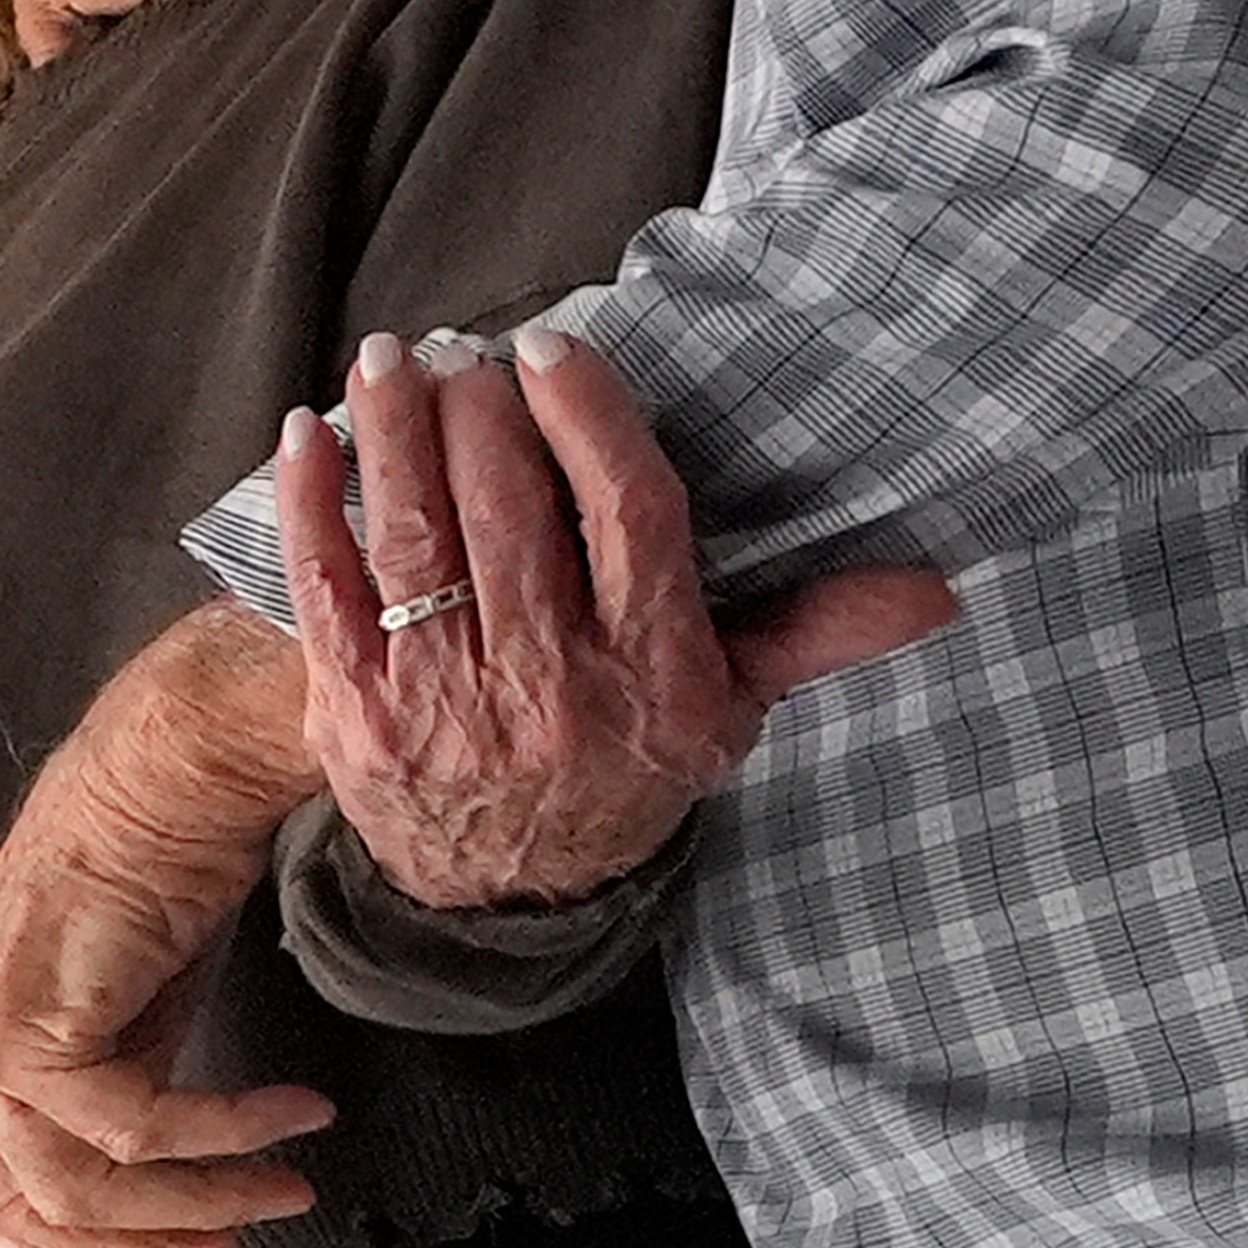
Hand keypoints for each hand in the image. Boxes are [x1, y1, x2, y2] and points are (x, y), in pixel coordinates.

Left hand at [0, 605, 334, 1247]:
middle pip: (30, 1212)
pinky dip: (228, 1136)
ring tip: (281, 1186)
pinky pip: (138, 1130)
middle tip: (246, 1225)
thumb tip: (151, 1181)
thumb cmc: (161, 851)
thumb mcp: (121, 998)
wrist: (176, 756)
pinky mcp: (31, 1028)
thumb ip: (108, 1083)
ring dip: (201, 1201)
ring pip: (79, 1190)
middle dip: (152, 1240)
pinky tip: (291, 1116)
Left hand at [276, 331, 952, 907]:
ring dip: (395, 430)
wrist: (504, 898)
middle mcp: (547, 686)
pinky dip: (312, 504)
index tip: (554, 349)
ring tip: (391, 359)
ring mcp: (444, 700)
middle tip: (468, 351)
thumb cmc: (624, 769)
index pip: (628, 514)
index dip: (587, 417)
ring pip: (416, 535)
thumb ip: (816, 633)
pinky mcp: (356, 711)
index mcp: (648, 670)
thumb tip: (939, 588)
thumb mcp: (730, 709)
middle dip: (480, 408)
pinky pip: (327, 588)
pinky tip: (308, 432)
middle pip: (510, 510)